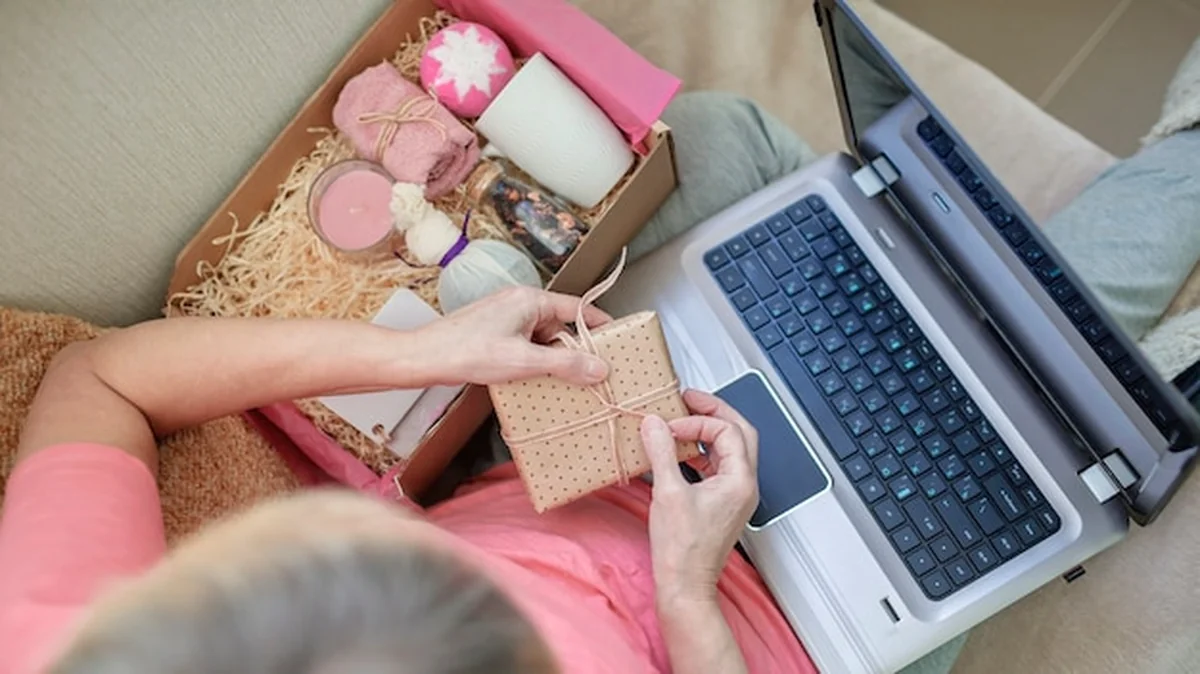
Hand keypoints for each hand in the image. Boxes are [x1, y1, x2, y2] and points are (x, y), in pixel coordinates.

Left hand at [415, 286, 612, 386]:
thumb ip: (565, 364)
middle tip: (596, 371)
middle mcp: (521, 304)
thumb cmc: (466, 352)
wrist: (425, 358)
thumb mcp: (524, 361)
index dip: (599, 325)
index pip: (578, 308)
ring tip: (569, 382)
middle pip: (562, 325)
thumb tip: (599, 368)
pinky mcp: (497, 333)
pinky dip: (538, 361)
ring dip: (556, 359)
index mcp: (531, 300)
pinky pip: (528, 345)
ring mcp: (507, 318)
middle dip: (577, 349)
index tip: (618, 341)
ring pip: (545, 338)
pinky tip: (540, 381)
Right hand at [642, 390, 759, 606]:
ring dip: (709, 432)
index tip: (670, 426)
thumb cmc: (682, 550)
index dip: (698, 422)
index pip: (727, 431)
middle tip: (689, 400)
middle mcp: (744, 485)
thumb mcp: (668, 493)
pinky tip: (680, 452)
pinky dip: (702, 452)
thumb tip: (654, 424)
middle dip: (714, 413)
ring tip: (683, 421)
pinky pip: (719, 466)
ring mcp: (736, 495)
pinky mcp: (724, 503)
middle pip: (739, 433)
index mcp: (740, 480)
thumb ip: (662, 452)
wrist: (685, 584)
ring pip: (731, 449)